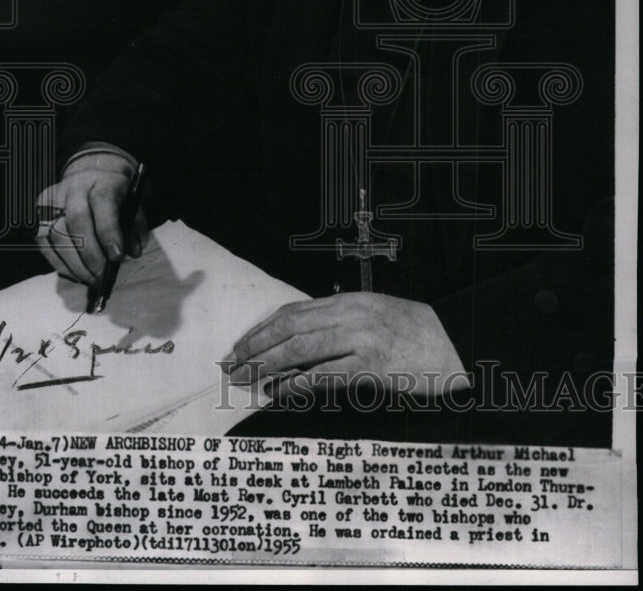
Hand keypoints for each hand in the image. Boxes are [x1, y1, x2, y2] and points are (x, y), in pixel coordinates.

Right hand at [35, 150, 147, 285]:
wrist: (93, 176)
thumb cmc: (116, 197)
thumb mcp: (133, 206)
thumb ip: (136, 228)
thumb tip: (133, 252)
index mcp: (102, 181)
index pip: (102, 201)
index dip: (109, 231)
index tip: (117, 257)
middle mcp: (75, 186)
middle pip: (76, 220)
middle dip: (90, 253)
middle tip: (102, 275)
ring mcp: (54, 198)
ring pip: (57, 234)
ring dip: (74, 263)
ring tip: (91, 278)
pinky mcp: (40, 212)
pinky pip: (44, 242)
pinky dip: (60, 262)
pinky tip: (76, 273)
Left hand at [229, 292, 467, 399]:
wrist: (461, 345)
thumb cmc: (421, 336)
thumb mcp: (379, 317)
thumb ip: (344, 324)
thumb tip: (303, 344)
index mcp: (351, 301)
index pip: (294, 312)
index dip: (262, 329)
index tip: (242, 344)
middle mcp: (352, 314)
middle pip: (289, 327)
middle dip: (254, 346)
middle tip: (231, 364)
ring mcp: (362, 338)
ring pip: (299, 347)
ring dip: (265, 364)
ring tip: (245, 378)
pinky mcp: (372, 366)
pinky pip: (324, 374)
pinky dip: (296, 383)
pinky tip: (278, 392)